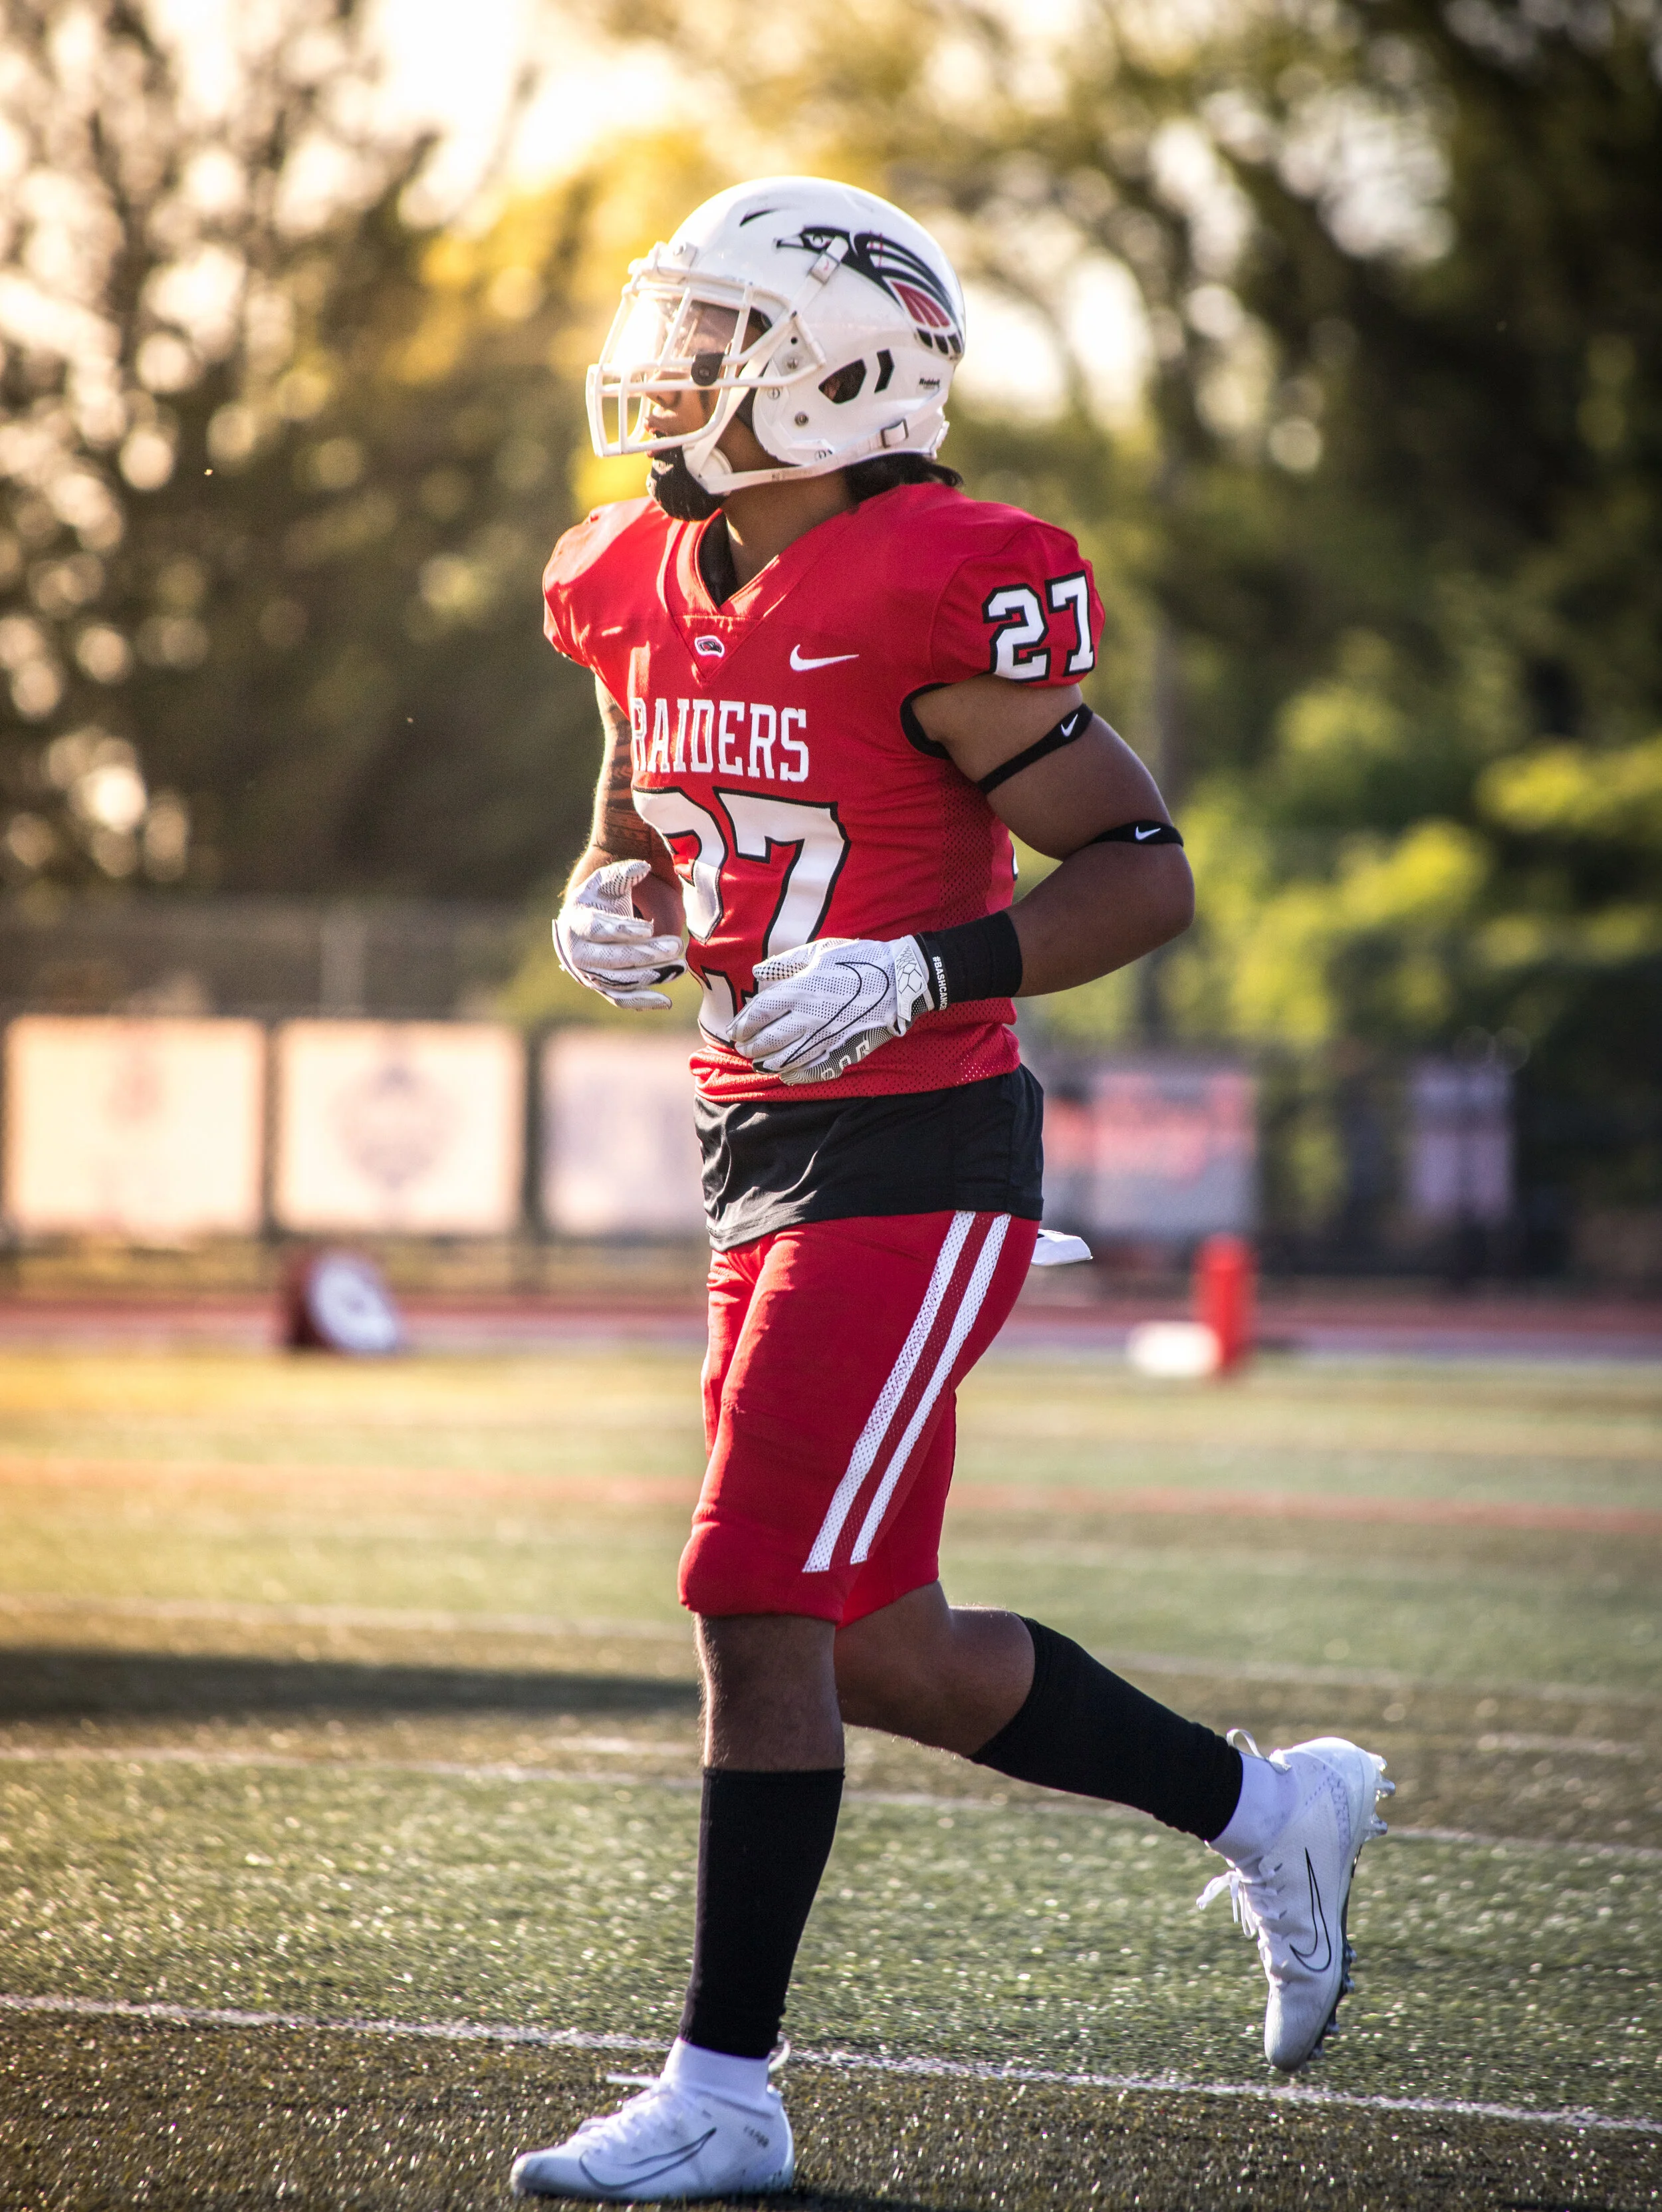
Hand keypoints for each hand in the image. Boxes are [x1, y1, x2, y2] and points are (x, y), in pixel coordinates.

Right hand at [552, 860, 685, 1009]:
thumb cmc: (601, 899)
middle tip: (676, 946)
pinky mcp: (602, 988)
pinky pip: (621, 1000)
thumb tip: (642, 867)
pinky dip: (642, 1002)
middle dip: (645, 955)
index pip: (598, 929)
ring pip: (619, 981)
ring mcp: (588, 974)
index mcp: (576, 922)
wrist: (588, 924)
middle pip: (611, 959)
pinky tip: (666, 1001)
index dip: (623, 930)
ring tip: (680, 966)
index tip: (649, 927)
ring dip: (651, 976)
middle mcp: (576, 953)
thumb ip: (623, 873)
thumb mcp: (608, 881)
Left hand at [729, 935, 934, 1082]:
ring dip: (768, 1062)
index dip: (743, 1024)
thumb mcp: (819, 951)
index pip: (760, 1012)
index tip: (733, 1030)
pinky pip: (813, 1067)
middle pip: (769, 1039)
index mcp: (801, 989)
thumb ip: (785, 964)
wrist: (899, 978)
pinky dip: (796, 1074)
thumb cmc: (859, 960)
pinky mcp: (843, 1047)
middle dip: (751, 1046)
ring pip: (787, 1057)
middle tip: (743, 1048)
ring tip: (758, 1062)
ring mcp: (826, 1035)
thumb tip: (757, 973)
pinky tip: (786, 1075)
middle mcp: (809, 1015)